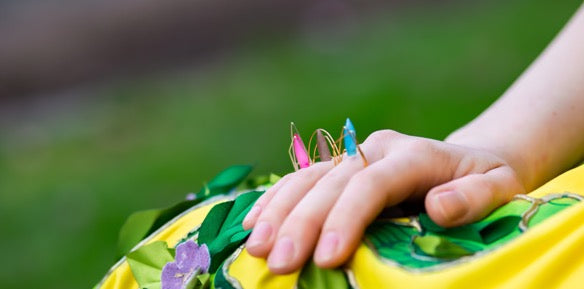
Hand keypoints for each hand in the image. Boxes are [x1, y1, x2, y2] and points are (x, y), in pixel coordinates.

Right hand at [241, 130, 525, 273]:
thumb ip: (474, 197)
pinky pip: (301, 181)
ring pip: (307, 179)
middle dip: (301, 221)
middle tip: (278, 261)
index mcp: (414, 154)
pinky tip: (254, 223)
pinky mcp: (340, 169)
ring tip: (255, 247)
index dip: (346, 217)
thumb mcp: (499, 188)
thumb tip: (438, 206)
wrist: (467, 162)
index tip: (327, 256)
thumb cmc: (486, 181)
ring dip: (278, 211)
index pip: (371, 182)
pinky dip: (276, 200)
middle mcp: (376, 149)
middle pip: (331, 182)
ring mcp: (354, 156)